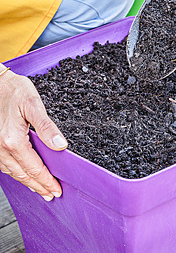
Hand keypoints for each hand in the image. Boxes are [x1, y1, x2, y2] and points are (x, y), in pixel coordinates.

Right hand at [0, 66, 67, 200]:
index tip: (56, 189)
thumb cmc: (13, 90)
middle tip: (51, 194)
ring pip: (13, 172)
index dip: (46, 180)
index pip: (34, 168)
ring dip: (28, 182)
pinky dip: (17, 173)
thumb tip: (60, 145)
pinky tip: (23, 174)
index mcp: (13, 140)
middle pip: (23, 175)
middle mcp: (2, 148)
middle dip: (39, 186)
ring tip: (40, 188)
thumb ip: (47, 127)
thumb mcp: (33, 104)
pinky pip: (5, 165)